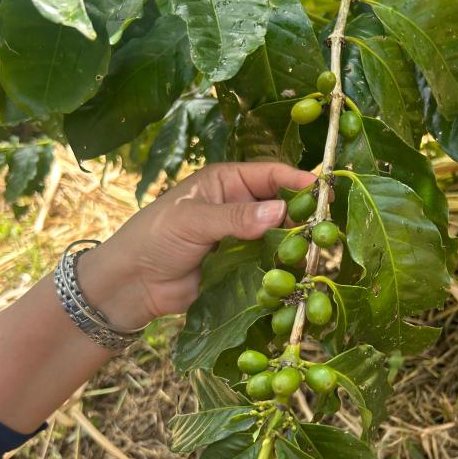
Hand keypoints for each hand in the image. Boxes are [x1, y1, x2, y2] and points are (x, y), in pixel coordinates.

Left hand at [80, 162, 315, 330]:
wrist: (133, 283)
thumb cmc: (155, 238)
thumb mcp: (193, 220)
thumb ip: (236, 217)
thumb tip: (279, 212)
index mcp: (227, 182)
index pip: (271, 175)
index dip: (298, 181)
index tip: (324, 192)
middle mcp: (239, 207)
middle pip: (282, 207)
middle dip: (302, 217)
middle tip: (323, 231)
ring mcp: (242, 239)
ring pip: (279, 239)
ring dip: (293, 247)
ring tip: (310, 256)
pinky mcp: (241, 269)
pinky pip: (269, 267)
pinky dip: (282, 271)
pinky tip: (294, 278)